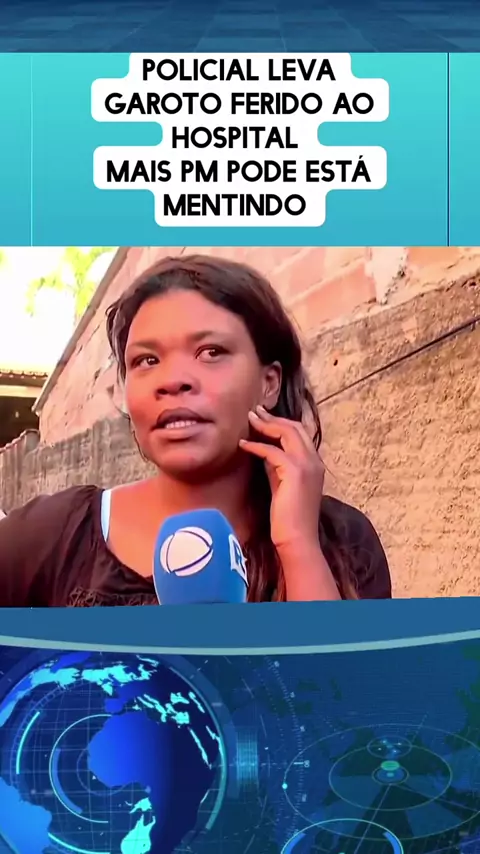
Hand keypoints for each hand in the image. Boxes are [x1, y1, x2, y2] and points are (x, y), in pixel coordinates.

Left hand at [239, 405, 323, 554]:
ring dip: (266, 425)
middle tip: (255, 411)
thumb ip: (277, 467)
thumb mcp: (282, 484)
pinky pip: (273, 451)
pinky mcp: (295, 473)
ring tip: (249, 420)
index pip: (300, 433)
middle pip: (295, 427)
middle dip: (273, 418)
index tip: (263, 417)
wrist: (297, 538)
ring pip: (287, 433)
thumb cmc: (288, 517)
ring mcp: (308, 465)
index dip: (282, 422)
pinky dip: (257, 446)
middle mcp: (315, 461)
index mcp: (315, 464)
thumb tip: (264, 450)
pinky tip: (243, 445)